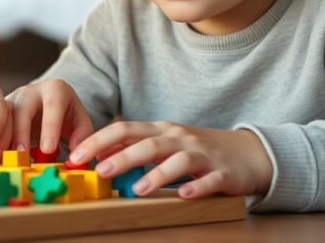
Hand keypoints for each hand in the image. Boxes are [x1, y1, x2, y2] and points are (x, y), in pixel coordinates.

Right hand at [6, 79, 93, 156]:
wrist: (49, 106)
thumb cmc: (67, 116)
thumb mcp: (80, 123)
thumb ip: (82, 138)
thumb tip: (76, 158)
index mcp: (55, 89)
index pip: (53, 105)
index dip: (50, 127)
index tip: (48, 149)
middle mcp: (31, 91)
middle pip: (23, 108)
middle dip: (21, 132)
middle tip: (21, 155)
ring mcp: (13, 98)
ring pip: (3, 114)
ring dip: (0, 137)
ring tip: (1, 157)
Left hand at [68, 121, 273, 198]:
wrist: (247, 152)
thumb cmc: (196, 150)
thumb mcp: (164, 143)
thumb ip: (134, 148)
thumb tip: (97, 158)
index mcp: (161, 130)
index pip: (124, 129)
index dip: (99, 141)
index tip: (76, 156)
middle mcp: (179, 138)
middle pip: (148, 143)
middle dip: (121, 156)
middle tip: (100, 171)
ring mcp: (202, 154)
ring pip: (178, 160)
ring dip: (157, 174)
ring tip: (138, 189)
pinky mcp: (223, 172)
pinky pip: (210, 179)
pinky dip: (197, 186)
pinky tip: (184, 195)